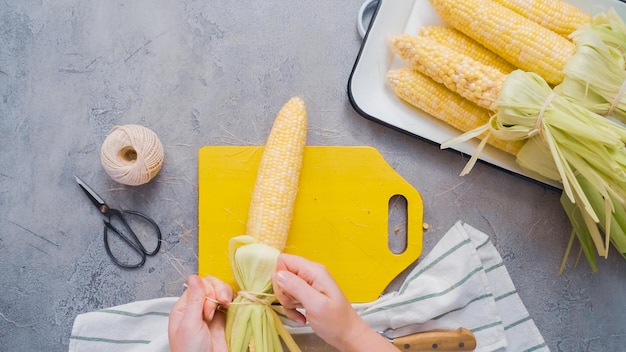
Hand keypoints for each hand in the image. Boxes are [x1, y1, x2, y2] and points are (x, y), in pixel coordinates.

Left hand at [168, 275, 232, 351]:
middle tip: (219, 306)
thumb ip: (194, 300)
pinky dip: (234, 301)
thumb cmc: (190, 351)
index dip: (206, 291)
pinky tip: (233, 306)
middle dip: (217, 292)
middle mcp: (198, 308)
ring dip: (226, 294)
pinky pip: (230, 303)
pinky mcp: (224, 319)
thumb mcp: (189, 324)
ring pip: (221, 291)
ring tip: (227, 305)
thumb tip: (194, 277)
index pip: (197, 285)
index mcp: (184, 308)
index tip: (207, 308)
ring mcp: (212, 313)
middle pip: (210, 285)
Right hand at [272, 254, 396, 351]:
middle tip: (293, 303)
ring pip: (284, 287)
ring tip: (300, 311)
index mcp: (314, 271)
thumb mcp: (316, 305)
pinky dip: (291, 309)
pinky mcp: (306, 295)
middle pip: (282, 274)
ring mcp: (308, 285)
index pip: (284, 260)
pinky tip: (300, 317)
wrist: (348, 336)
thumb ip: (297, 287)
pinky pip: (290, 298)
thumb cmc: (336, 321)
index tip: (286, 292)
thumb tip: (278, 274)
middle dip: (283, 291)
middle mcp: (310, 274)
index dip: (279, 276)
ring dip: (287, 302)